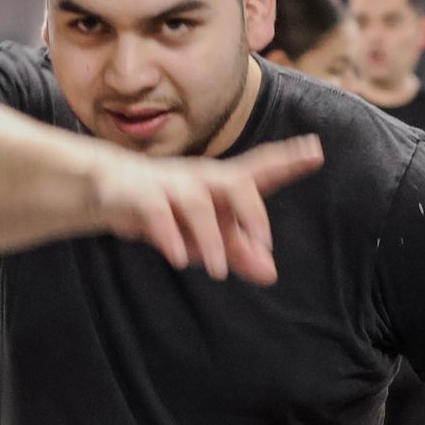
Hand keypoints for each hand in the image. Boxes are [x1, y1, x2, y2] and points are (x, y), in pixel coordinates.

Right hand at [92, 135, 323, 284]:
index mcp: (220, 183)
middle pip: (235, 183)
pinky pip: (156, 213)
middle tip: (264, 246)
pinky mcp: (139, 197)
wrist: (107, 189)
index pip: (260, 170)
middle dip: (251, 212)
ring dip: (209, 239)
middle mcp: (200, 179)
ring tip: (218, 271)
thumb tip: (271, 273)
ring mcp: (169, 185)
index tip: (316, 150)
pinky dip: (168, 235)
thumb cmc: (169, 208)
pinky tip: (178, 258)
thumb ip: (238, 251)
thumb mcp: (206, 233)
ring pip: (197, 204)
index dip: (288, 161)